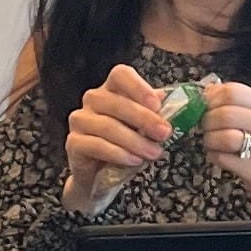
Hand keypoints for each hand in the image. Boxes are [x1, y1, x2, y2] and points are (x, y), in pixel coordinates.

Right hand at [63, 65, 175, 217]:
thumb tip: (177, 104)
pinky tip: (134, 160)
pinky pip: (95, 145)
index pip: (121, 75)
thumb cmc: (126, 145)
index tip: (157, 104)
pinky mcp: (73, 143)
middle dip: (144, 119)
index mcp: (112, 89)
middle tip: (165, 134)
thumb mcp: (145, 128)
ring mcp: (80, 120)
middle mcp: (93, 100)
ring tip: (154, 153)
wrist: (102, 176)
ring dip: (134, 140)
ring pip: (107, 126)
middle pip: (116, 102)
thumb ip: (157, 114)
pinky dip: (117, 153)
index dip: (138, 87)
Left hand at [197, 80, 250, 220]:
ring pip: (225, 137)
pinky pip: (225, 160)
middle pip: (226, 114)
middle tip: (205, 128)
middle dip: (207, 121)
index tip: (204, 106)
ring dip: (209, 140)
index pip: (234, 91)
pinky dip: (214, 157)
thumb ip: (238, 105)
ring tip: (210, 143)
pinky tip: (218, 157)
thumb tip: (206, 91)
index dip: (211, 98)